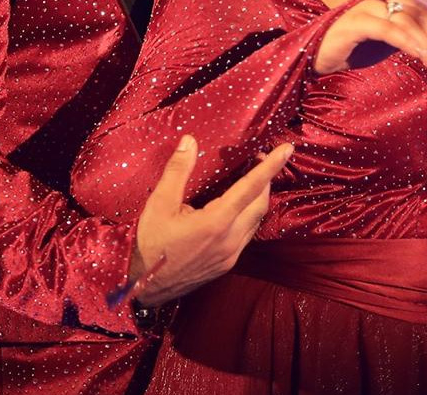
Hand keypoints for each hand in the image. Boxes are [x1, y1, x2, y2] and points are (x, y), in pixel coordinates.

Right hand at [130, 135, 292, 305]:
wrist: (139, 286)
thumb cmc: (148, 242)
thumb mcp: (159, 202)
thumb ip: (178, 170)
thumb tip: (190, 140)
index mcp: (216, 223)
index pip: (252, 187)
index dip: (271, 166)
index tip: (287, 149)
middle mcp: (230, 241)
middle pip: (260, 203)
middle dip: (266, 178)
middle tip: (258, 157)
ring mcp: (230, 256)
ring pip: (256, 221)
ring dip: (258, 197)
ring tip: (249, 177)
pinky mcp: (226, 265)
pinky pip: (247, 234)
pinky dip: (248, 214)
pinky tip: (237, 205)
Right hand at [315, 0, 426, 74]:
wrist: (318, 57)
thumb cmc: (354, 48)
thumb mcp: (390, 39)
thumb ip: (411, 33)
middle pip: (422, 10)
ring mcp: (366, 8)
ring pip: (408, 20)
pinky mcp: (355, 23)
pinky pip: (389, 29)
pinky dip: (408, 43)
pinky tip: (419, 57)